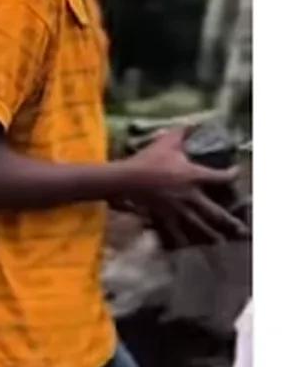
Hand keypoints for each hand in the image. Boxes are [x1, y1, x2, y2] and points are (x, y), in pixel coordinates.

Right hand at [114, 127, 245, 243]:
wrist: (126, 179)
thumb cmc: (147, 159)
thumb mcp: (167, 141)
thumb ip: (183, 131)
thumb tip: (194, 123)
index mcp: (193, 176)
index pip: (221, 177)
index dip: (232, 174)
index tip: (236, 172)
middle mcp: (190, 196)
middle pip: (215, 212)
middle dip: (229, 221)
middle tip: (240, 228)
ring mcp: (177, 209)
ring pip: (198, 225)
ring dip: (210, 234)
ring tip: (219, 241)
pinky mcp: (164, 216)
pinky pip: (175, 231)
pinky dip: (181, 238)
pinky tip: (186, 243)